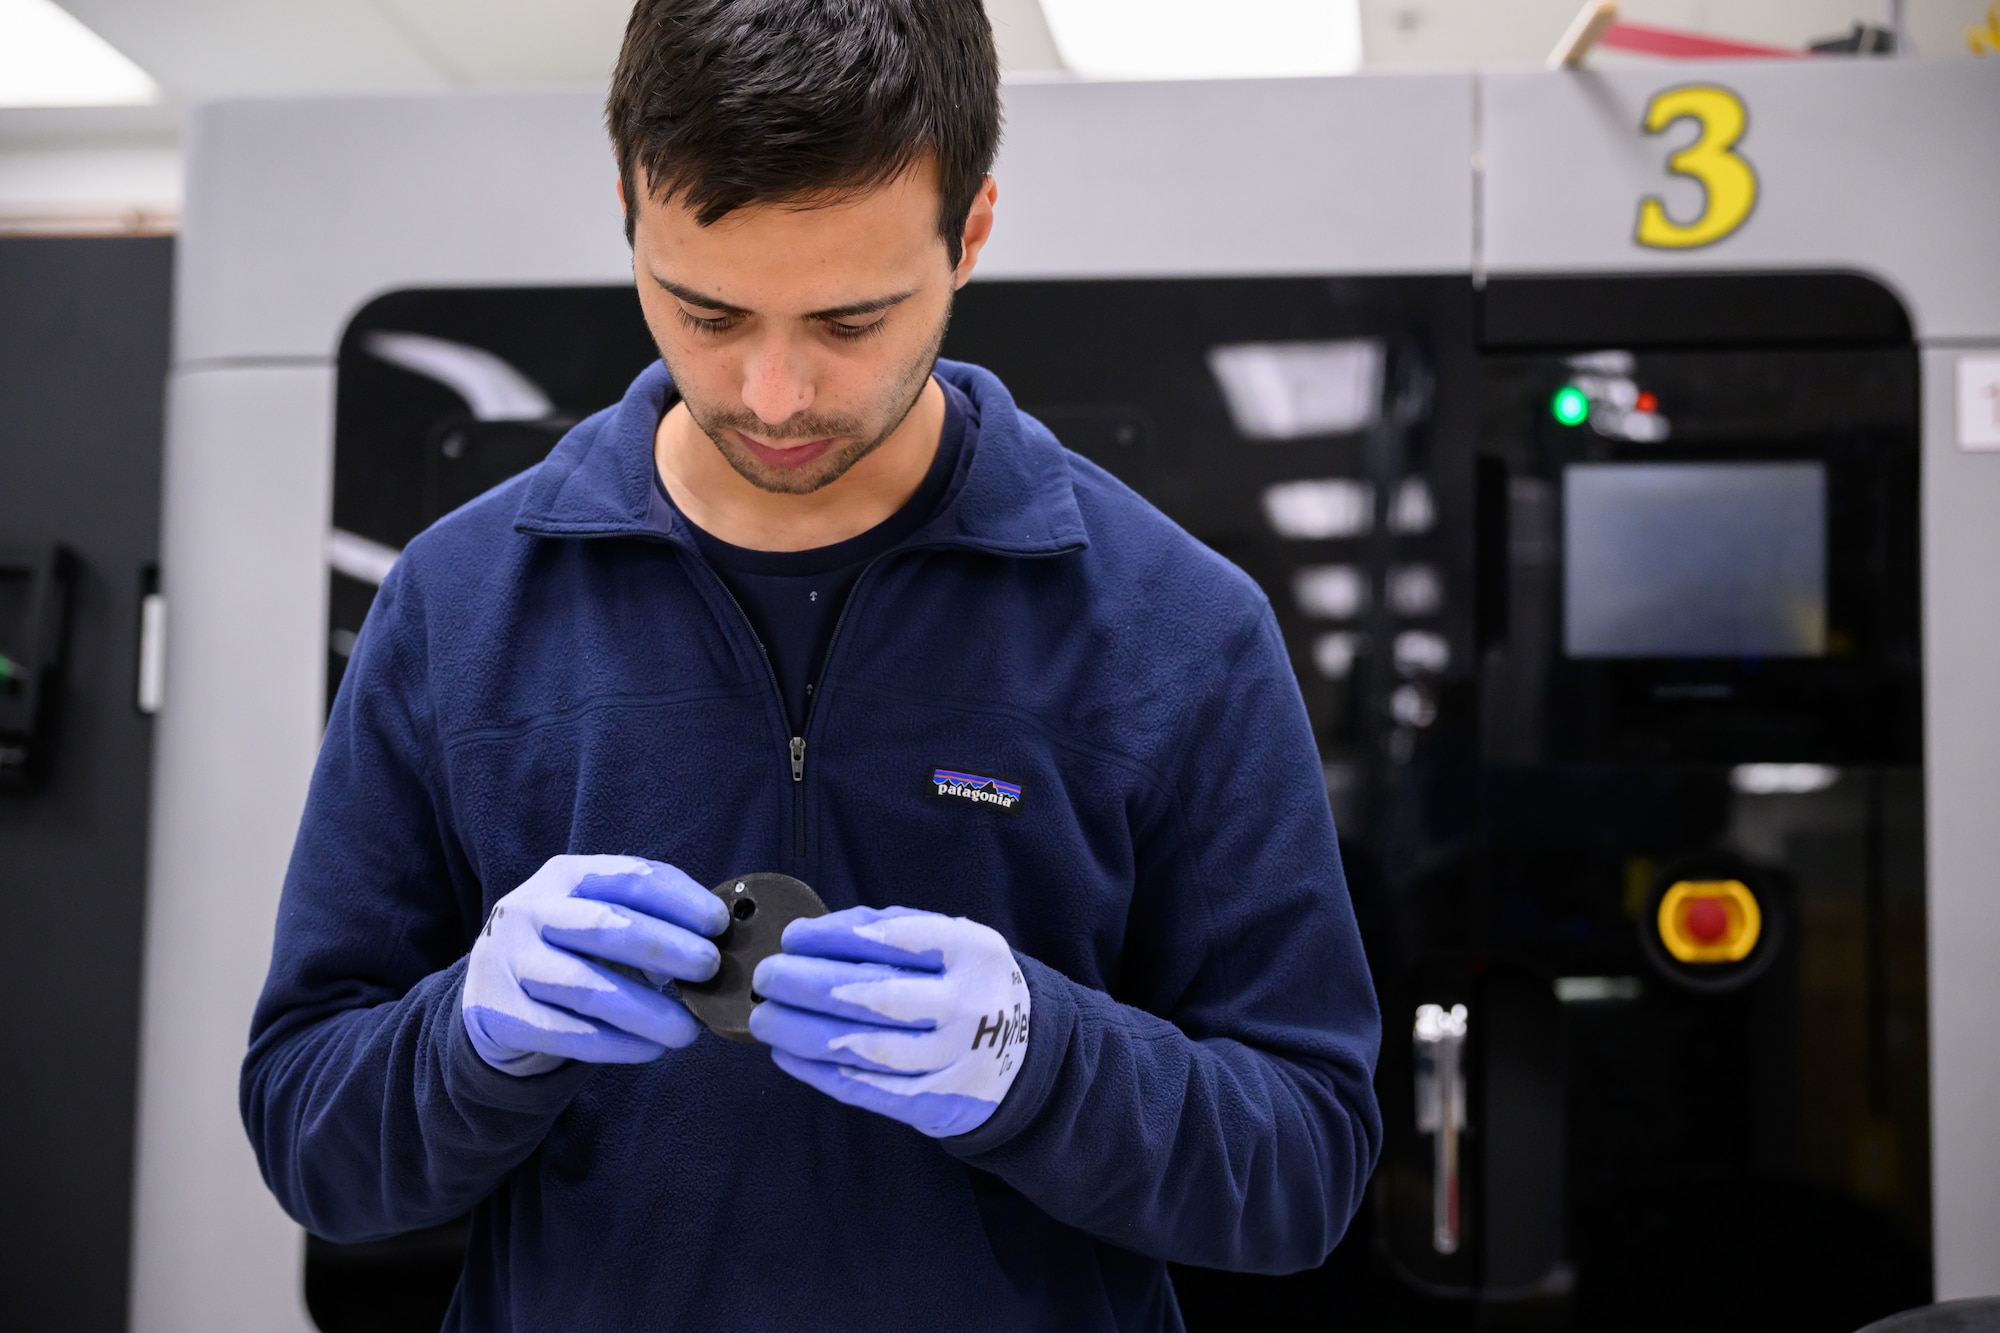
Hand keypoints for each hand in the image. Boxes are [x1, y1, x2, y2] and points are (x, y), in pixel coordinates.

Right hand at [462, 855, 728, 1075]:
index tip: (719, 924)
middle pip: (605, 925)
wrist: (493, 992)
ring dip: (647, 1010)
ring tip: (688, 1030)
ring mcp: (509, 962)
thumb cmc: (571, 950)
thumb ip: (650, 920)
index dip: (680, 899)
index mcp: (565, 876)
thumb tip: (721, 940)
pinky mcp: (500, 1014)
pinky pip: (566, 1033)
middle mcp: (530, 911)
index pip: (629, 878)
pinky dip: (616, 1044)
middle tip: (710, 969)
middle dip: (666, 947)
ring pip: (586, 986)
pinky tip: (650, 1049)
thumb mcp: (599, 917)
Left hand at [749, 906, 1029, 1137]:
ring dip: (802, 1033)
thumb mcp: (951, 943)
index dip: (833, 936)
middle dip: (806, 985)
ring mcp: (953, 1058)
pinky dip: (818, 1073)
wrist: (1023, 1055)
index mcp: (973, 951)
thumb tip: (809, 938)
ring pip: (865, 1047)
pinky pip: (866, 1088)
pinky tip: (787, 1055)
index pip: (893, 936)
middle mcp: (967, 1004)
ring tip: (765, 1018)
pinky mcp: (935, 1102)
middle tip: (767, 978)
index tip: (792, 938)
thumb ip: (891, 930)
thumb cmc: (965, 985)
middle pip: (874, 994)